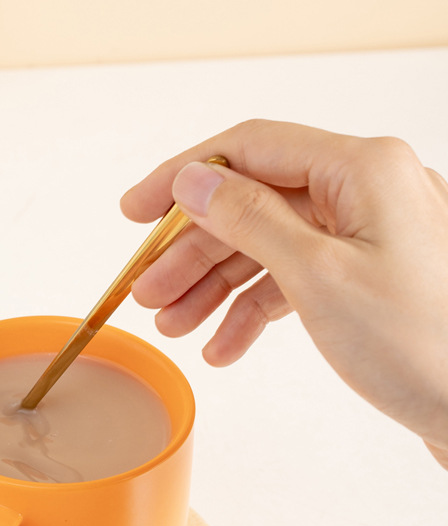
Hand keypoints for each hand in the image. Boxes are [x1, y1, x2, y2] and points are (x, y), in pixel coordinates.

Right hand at [121, 119, 447, 466]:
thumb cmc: (422, 343)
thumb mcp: (316, 276)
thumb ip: (248, 219)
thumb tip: (194, 181)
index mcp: (360, 169)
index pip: (249, 150)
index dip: (183, 178)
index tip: (135, 211)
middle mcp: (363, 191)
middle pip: (252, 206)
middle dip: (193, 253)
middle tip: (147, 293)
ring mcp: (363, 235)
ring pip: (265, 247)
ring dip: (213, 287)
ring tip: (173, 327)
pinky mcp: (362, 276)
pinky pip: (291, 281)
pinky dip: (252, 312)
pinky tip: (223, 347)